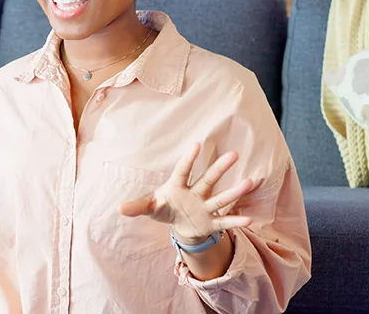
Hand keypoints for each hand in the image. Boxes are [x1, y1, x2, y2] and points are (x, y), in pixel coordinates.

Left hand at [119, 142, 254, 244]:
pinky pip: (224, 222)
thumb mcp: (150, 207)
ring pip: (221, 198)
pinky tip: (249, 219)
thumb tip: (119, 209)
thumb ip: (137, 206)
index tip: (196, 144)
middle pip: (208, 179)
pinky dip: (235, 222)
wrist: (180, 225)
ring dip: (234, 191)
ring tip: (249, 181)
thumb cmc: (164, 208)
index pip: (183, 171)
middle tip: (234, 153)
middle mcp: (195, 193)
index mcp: (177, 187)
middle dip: (220, 168)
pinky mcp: (211, 222)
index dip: (189, 159)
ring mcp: (205, 207)